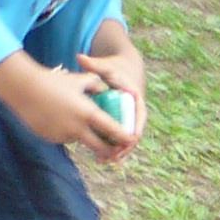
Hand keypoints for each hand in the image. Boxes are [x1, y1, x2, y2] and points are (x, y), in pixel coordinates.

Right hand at [0, 56, 121, 154]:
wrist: (23, 89)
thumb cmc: (52, 81)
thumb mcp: (77, 80)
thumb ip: (95, 84)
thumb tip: (106, 90)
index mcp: (87, 113)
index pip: (112, 130)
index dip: (124, 137)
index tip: (131, 140)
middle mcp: (77, 129)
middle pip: (100, 148)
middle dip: (110, 151)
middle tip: (115, 150)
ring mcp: (63, 136)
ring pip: (80, 141)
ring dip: (84, 136)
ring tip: (74, 117)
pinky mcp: (51, 139)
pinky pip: (65, 138)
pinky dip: (67, 132)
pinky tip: (58, 117)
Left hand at [76, 43, 144, 161]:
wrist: (123, 72)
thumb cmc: (114, 69)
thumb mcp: (106, 67)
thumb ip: (94, 64)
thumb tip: (80, 58)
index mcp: (136, 101)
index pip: (138, 120)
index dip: (133, 133)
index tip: (126, 143)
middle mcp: (135, 114)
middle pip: (132, 136)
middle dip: (123, 149)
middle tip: (112, 158)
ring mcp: (129, 121)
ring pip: (125, 141)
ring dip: (116, 153)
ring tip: (102, 161)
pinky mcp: (121, 125)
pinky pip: (117, 139)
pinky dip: (110, 149)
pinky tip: (99, 158)